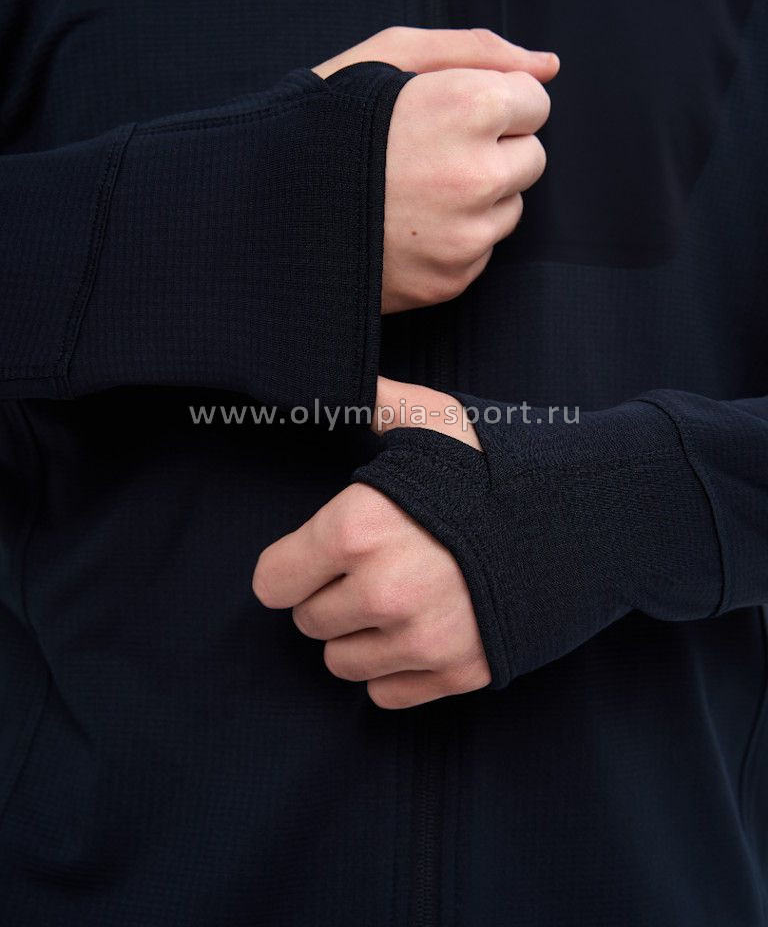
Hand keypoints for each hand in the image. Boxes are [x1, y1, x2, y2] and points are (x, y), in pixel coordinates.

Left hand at [252, 377, 490, 707]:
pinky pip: (386, 693)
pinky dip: (395, 668)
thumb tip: (338, 381)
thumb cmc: (501, 464)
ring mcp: (421, 639)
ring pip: (341, 662)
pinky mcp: (457, 673)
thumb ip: (375, 406)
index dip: (290, 565)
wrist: (588, 515)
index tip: (312, 558)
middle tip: (369, 570)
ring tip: (395, 600)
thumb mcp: (434, 419)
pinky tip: (419, 631)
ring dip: (358, 635)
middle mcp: (381, 591)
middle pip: (308, 621)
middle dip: (329, 596)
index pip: (272, 580)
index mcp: (359, 527)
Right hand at [313, 27, 557, 312]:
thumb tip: (547, 65)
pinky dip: (454, 238)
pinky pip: (480, 251)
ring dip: (477, 197)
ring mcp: (466, 236)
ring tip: (414, 191)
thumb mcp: (387, 57)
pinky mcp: (451, 280)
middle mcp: (477, 176)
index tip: (452, 110)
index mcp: (468, 108)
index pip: (535, 101)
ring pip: (510, 208)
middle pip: (531, 157)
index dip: (493, 100)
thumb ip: (475, 50)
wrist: (266, 211)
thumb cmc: (324, 125)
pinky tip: (407, 225)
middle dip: (494, 149)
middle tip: (430, 151)